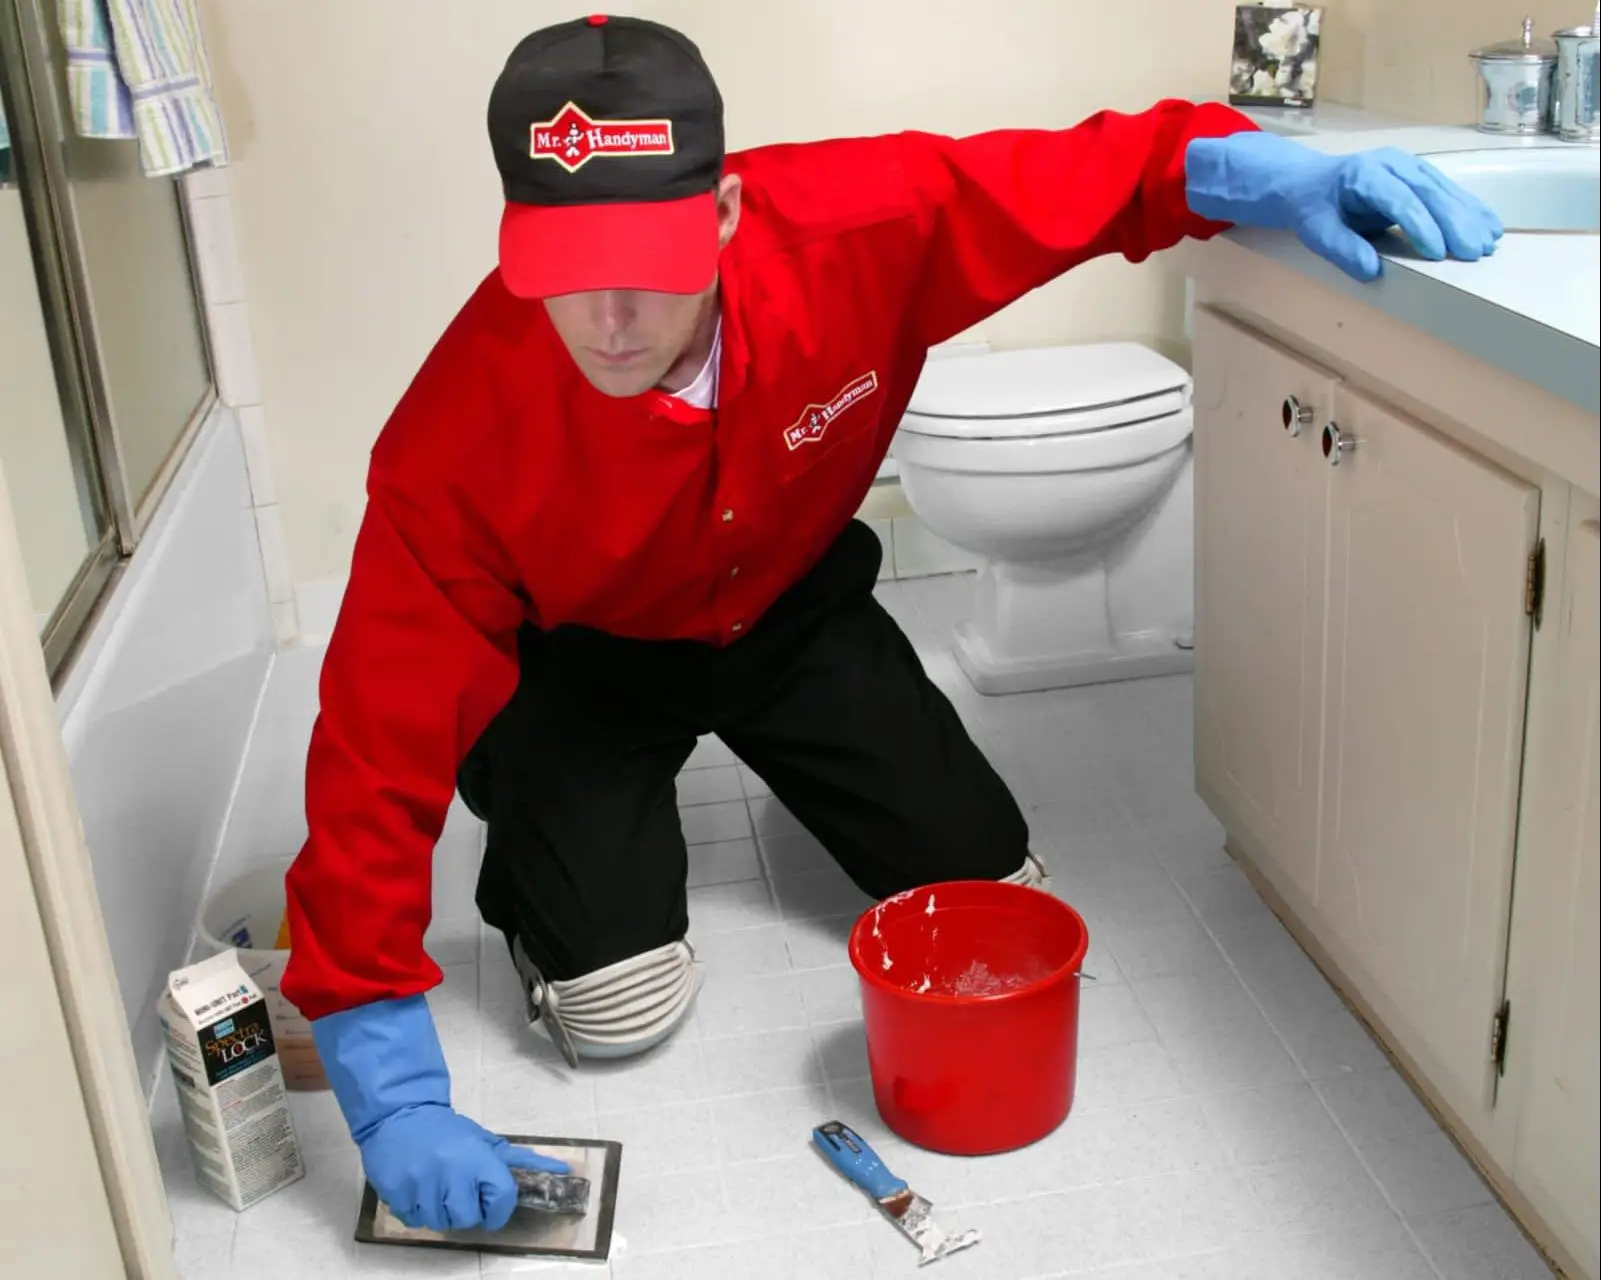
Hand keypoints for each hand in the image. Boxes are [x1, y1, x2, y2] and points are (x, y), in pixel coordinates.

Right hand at [311, 994, 568, 1232]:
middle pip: (469, 1218)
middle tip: (461, 1192)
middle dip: (468, 1210)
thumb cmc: (447, 1130)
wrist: (399, 1115)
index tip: (493, 1205)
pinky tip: (419, 1189)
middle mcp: (451, 1174)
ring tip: (437, 1188)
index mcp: (477, 1159)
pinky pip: (415, 1221)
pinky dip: (419, 1211)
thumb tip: (561, 1169)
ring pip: (441, 1223)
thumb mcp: (484, 1140)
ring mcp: (421, 1186)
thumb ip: (518, 1159)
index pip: (501, 1199)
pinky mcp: (397, 1195)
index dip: (500, 1208)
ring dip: (442, 1212)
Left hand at [1185, 131, 1503, 281]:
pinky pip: (1448, 191)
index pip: (1398, 199)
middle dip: (1454, 223)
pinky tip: (1489, 225)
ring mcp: (1409, 166)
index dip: (1420, 225)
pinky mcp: (1419, 175)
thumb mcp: (1316, 229)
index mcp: (1364, 174)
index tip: (1438, 253)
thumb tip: (1370, 271)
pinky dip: (1469, 209)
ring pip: (1444, 190)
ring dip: (1469, 216)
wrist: (1310, 182)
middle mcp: (1392, 164)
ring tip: (1490, 242)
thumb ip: (1341, 248)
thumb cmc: (1312, 207)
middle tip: (1475, 252)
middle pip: (1428, 192)